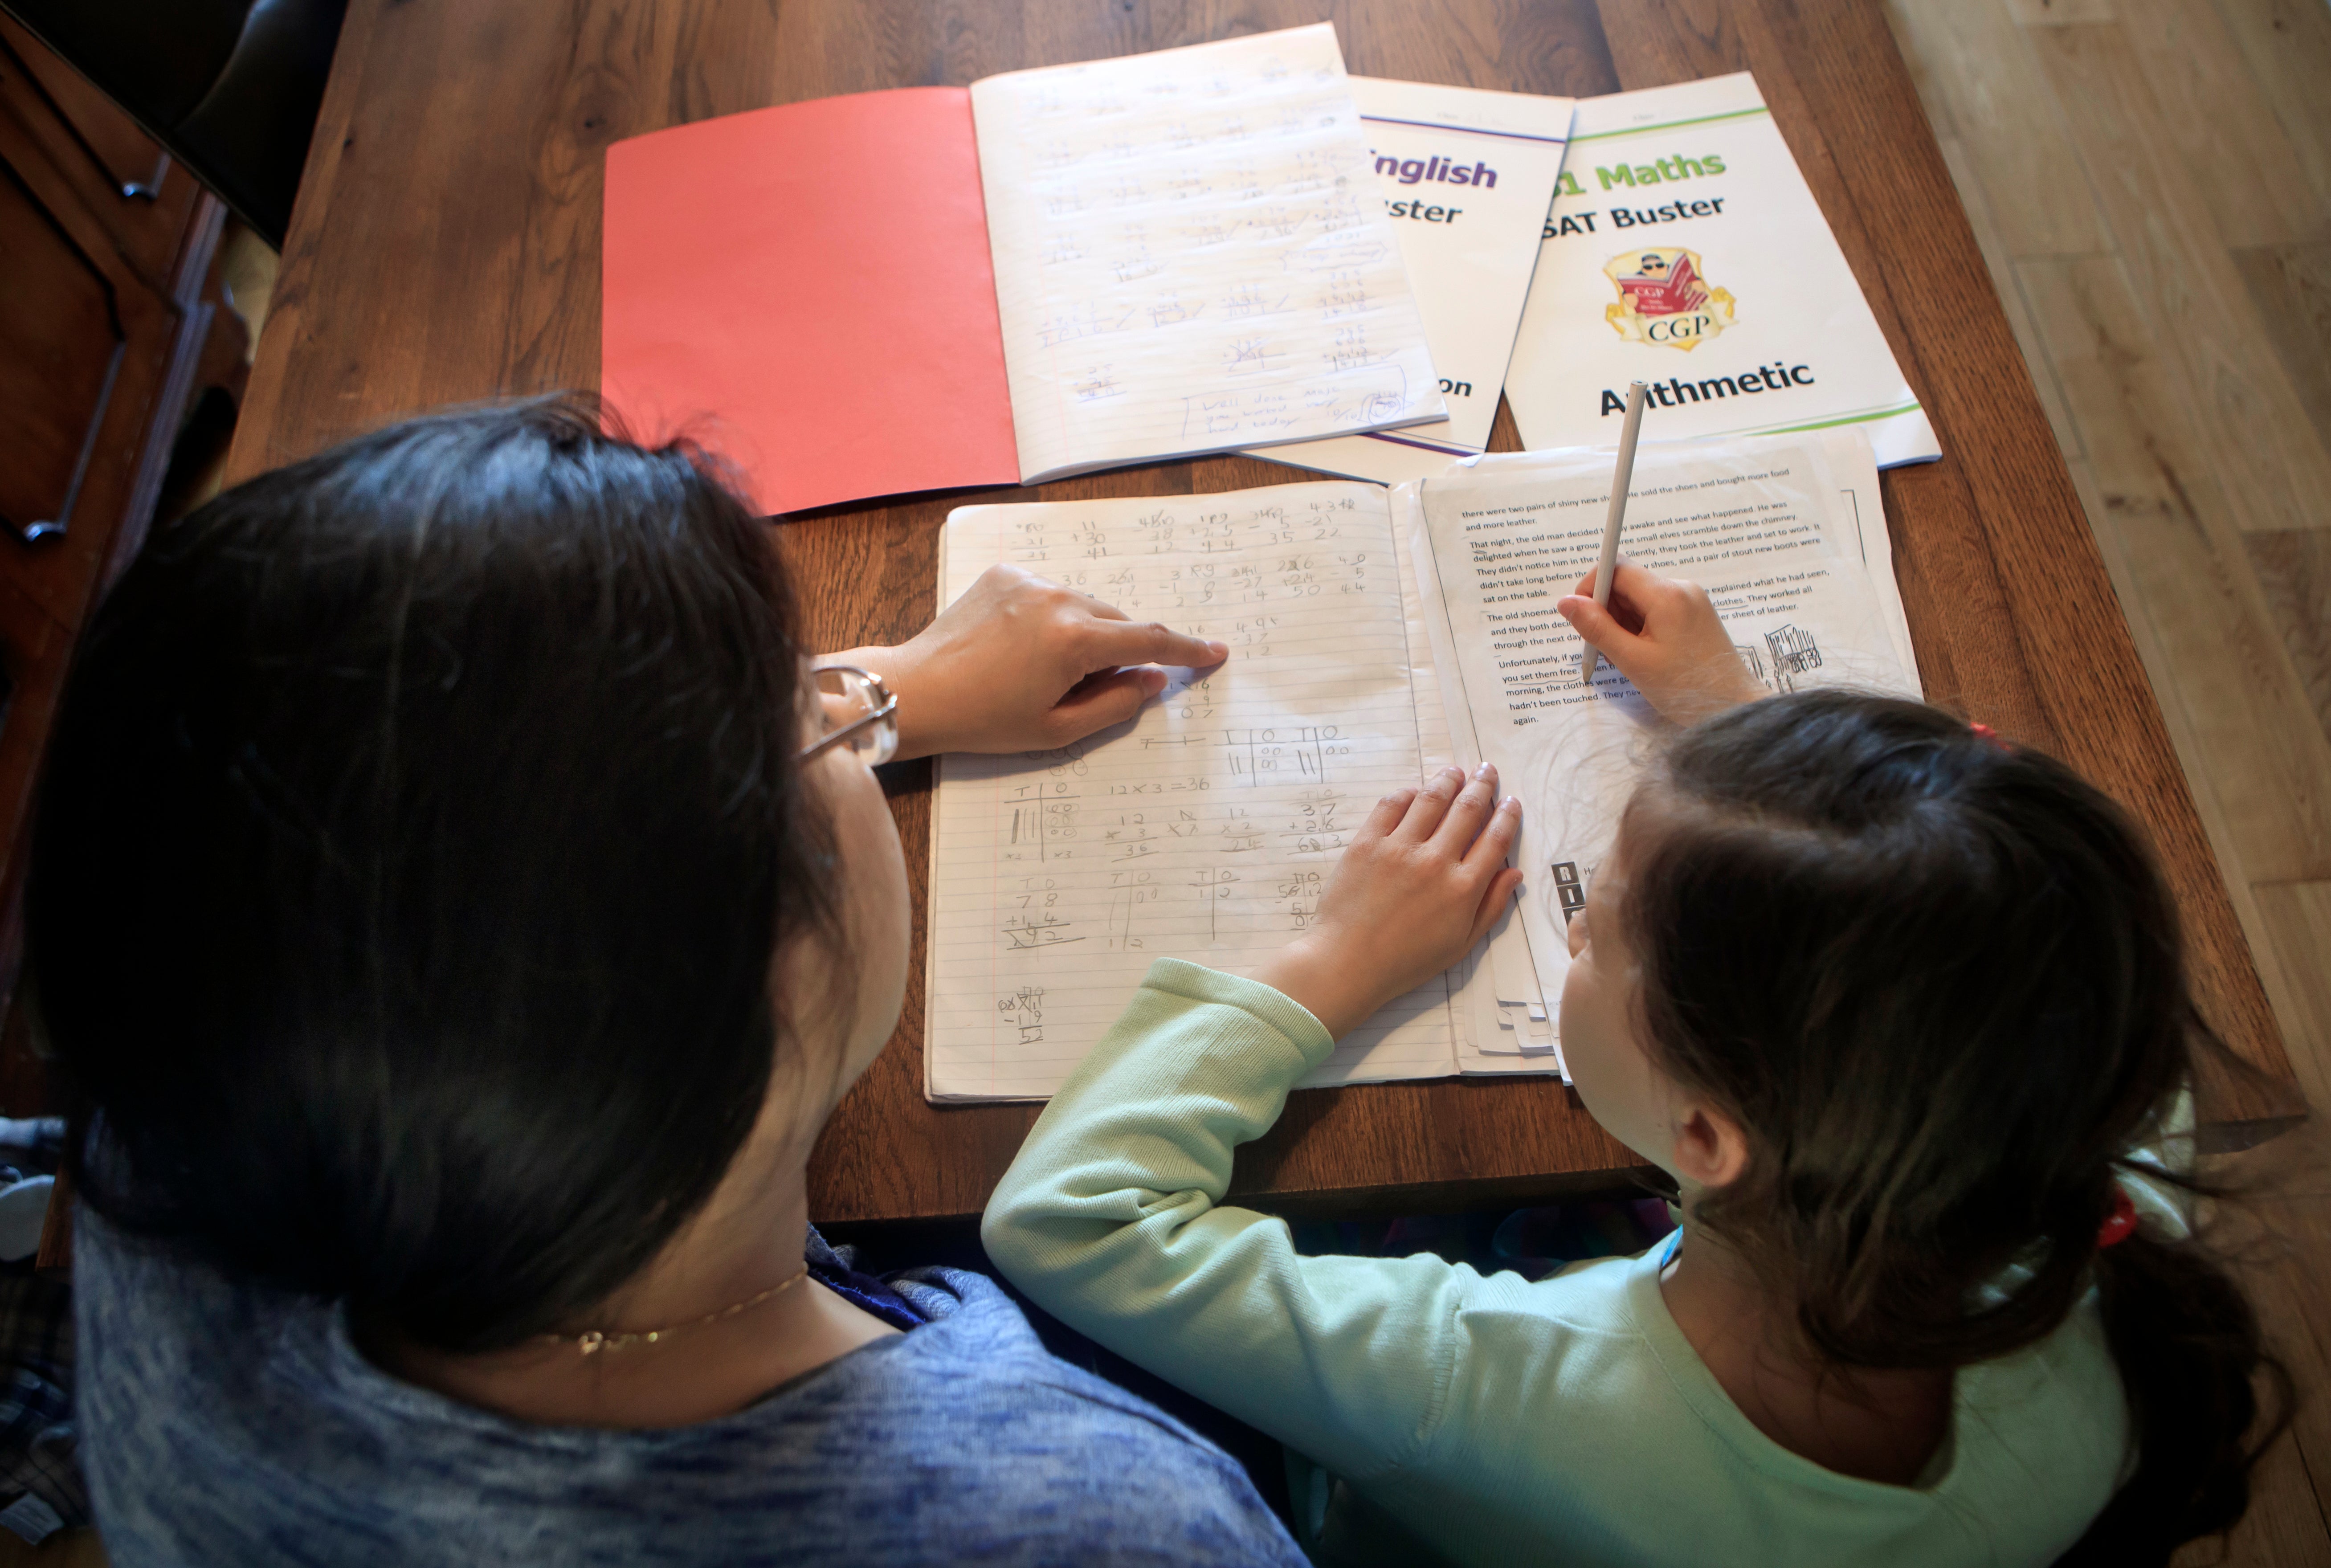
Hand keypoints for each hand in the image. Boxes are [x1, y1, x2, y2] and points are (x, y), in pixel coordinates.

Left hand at [835, 565, 1227, 759]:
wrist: (916, 691)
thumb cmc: (983, 720)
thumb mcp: (1057, 729)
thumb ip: (1116, 703)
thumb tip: (1154, 679)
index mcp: (1074, 641)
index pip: (1150, 639)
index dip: (1189, 650)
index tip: (1216, 653)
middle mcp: (1057, 599)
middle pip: (1116, 621)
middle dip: (1118, 652)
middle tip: (1087, 688)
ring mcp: (1030, 582)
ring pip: (1084, 606)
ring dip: (1083, 634)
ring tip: (1043, 671)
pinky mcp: (1005, 574)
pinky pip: (1051, 595)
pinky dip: (1052, 618)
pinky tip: (1021, 647)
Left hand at [1251, 765, 1522, 1038]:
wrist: (1348, 962)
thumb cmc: (1406, 960)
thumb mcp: (1460, 944)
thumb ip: (1490, 907)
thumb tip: (1513, 873)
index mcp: (1463, 888)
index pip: (1495, 839)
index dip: (1507, 815)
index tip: (1510, 801)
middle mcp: (1435, 861)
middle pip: (1467, 810)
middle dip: (1481, 785)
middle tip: (1486, 770)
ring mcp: (1399, 849)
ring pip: (1431, 799)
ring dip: (1447, 780)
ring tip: (1455, 770)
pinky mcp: (1367, 843)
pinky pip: (1391, 805)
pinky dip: (1408, 792)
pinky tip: (1416, 790)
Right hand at [1557, 562, 1767, 725]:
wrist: (1733, 707)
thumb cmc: (1686, 688)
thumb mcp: (1633, 660)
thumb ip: (1597, 628)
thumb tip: (1566, 602)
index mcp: (1667, 595)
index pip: (1617, 568)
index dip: (1591, 588)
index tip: (1581, 617)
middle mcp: (1682, 589)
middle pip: (1628, 584)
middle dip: (1608, 612)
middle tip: (1607, 648)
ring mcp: (1691, 601)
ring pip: (1640, 599)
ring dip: (1624, 623)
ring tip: (1629, 658)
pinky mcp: (1695, 614)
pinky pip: (1657, 610)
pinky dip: (1641, 628)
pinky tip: (1644, 655)